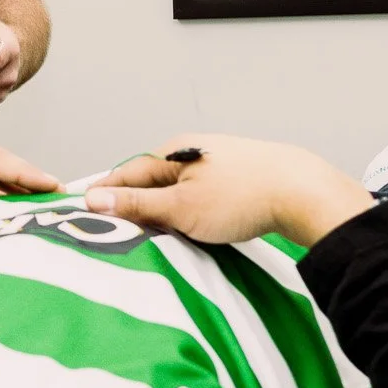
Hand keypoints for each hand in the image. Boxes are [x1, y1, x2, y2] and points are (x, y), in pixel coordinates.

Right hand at [82, 134, 374, 248]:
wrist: (304, 194)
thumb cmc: (242, 198)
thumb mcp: (180, 207)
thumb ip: (137, 205)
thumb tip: (95, 199)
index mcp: (173, 151)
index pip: (126, 173)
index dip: (105, 194)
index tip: (84, 212)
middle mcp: (193, 151)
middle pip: (151, 181)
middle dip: (133, 206)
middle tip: (113, 232)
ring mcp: (217, 164)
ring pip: (177, 191)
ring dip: (163, 212)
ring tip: (152, 236)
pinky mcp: (237, 179)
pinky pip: (199, 197)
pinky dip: (188, 213)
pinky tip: (191, 229)